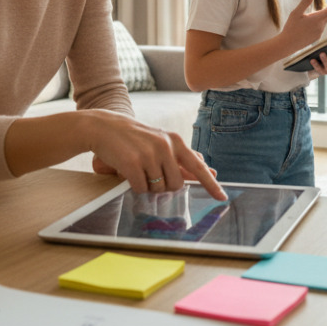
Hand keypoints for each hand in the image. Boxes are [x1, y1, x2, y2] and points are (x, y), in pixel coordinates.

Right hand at [89, 114, 225, 199]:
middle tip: (151, 174)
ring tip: (139, 170)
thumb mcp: (161, 143)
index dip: (211, 184)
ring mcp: (149, 154)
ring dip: (149, 186)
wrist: (105, 127)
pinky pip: (141, 189)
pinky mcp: (133, 163)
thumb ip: (182, 159)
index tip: (222, 197)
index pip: (198, 167)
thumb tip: (208, 172)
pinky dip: (136, 187)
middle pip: (176, 185)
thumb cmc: (136, 138)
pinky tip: (129, 173)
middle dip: (165, 186)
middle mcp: (166, 146)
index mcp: (176, 141)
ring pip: (159, 189)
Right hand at [280, 0, 326, 50]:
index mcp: (317, 18)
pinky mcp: (316, 37)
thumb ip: (305, 2)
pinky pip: (319, 28)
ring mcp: (319, 33)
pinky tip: (305, 27)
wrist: (287, 44)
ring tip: (304, 21)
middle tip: (324, 8)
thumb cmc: (291, 28)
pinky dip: (315, 24)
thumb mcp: (296, 13)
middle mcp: (321, 26)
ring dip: (318, 18)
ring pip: (322, 21)